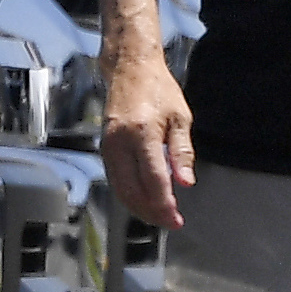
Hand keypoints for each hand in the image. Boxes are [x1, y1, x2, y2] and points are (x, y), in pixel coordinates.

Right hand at [100, 46, 195, 232]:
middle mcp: (119, 142)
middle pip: (131, 191)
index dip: (165, 204)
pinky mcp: (104, 148)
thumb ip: (182, 153)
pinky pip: (115, 180)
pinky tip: (145, 199)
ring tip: (159, 215)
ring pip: (119, 189)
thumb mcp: (180, 118)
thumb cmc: (158, 90)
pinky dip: (129, 194)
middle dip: (151, 212)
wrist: (130, 69)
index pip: (153, 180)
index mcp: (142, 133)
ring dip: (139, 207)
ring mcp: (108, 146)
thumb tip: (186, 183)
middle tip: (170, 222)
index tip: (177, 219)